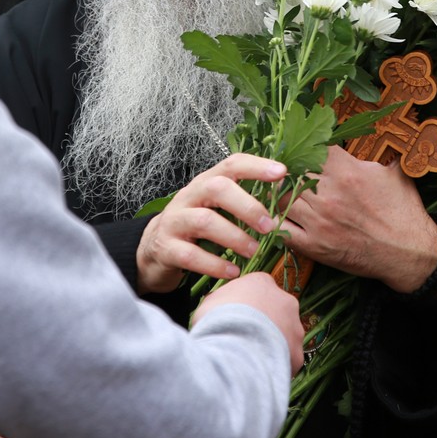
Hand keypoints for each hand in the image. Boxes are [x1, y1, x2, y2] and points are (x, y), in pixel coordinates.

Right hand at [136, 153, 285, 294]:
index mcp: (206, 183)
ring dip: (235, 237)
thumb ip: (242, 203)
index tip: (282, 173)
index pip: (231, 165)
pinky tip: (233, 272)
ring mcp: (175, 221)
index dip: (257, 166)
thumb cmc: (195, 228)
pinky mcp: (166, 248)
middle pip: (217, 188)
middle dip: (247, 206)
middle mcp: (189, 196)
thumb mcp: (216, 209)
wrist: (153, 250)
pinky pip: (191, 255)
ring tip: (254, 252)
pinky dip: (215, 264)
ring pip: (205, 221)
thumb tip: (283, 201)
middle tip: (270, 226)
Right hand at [194, 271, 304, 374]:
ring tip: (250, 356)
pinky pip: (287, 358)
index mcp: (262, 282)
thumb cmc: (220, 322)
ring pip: (285, 335)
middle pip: (276, 310)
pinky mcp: (297, 353)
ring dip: (271, 343)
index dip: (247, 303)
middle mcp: (284, 301)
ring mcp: (294, 328)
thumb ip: (219, 300)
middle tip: (245, 337)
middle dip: (264, 323)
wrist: (235, 351)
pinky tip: (259, 368)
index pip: (258, 288)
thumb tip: (215, 304)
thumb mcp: (210, 302)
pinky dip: (275, 363)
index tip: (237, 316)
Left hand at [280, 146, 436, 292]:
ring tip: (283, 191)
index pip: (310, 149)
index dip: (304, 148)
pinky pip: (282, 229)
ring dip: (280, 193)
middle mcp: (328, 194)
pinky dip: (276, 220)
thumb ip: (377, 152)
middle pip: (290, 172)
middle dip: (288, 170)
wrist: (410, 253)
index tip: (302, 149)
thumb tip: (375, 134)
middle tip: (286, 170)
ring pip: (282, 198)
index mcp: (347, 171)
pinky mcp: (315, 246)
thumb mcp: (394, 172)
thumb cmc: (404, 210)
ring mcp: (319, 221)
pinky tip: (279, 215)